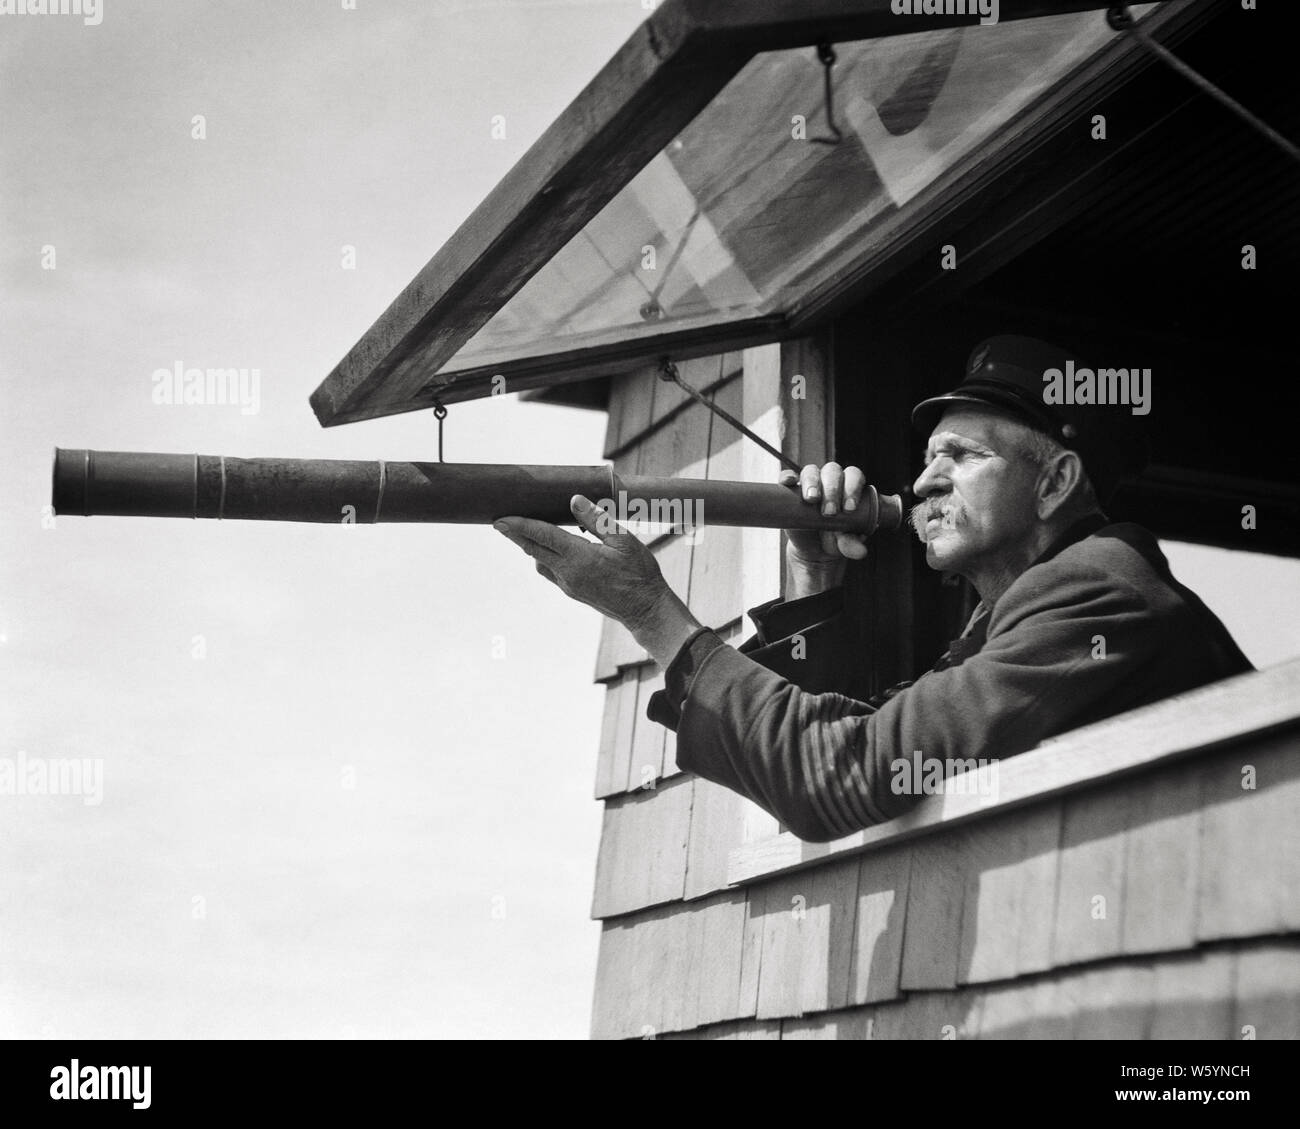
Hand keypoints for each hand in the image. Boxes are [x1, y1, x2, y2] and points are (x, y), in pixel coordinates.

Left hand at [494, 495, 703, 664]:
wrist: (645, 609)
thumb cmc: (639, 573)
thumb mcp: (623, 540)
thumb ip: (597, 520)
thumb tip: (575, 501)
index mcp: (579, 557)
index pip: (542, 536)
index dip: (519, 526)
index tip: (500, 520)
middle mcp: (568, 573)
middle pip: (533, 550)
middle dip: (516, 535)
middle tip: (501, 522)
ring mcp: (569, 585)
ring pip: (541, 562)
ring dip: (532, 547)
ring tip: (528, 531)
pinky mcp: (573, 592)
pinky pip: (551, 572)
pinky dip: (546, 558)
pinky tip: (553, 550)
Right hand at [780, 463, 868, 598]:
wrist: (815, 549)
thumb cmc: (837, 539)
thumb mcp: (846, 542)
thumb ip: (853, 544)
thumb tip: (860, 551)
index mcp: (849, 486)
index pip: (853, 476)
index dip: (852, 487)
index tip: (849, 508)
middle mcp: (830, 480)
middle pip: (832, 471)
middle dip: (832, 489)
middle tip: (830, 512)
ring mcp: (810, 483)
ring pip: (811, 471)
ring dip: (812, 482)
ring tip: (812, 500)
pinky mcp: (792, 491)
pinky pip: (787, 477)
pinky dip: (787, 476)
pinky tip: (790, 482)